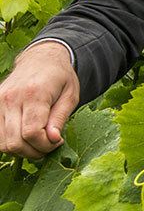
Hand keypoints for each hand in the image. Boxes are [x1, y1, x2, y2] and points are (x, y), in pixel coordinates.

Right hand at [0, 42, 79, 158]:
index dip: (45, 145)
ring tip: (37, 143)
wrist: (41, 58)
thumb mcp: (70, 95)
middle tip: (48, 147)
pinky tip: (25, 138)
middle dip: (34, 151)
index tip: (57, 142)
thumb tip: (53, 140)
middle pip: (14, 141)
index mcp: (34, 93)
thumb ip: (60, 118)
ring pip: (2, 142)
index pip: (31, 132)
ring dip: (21, 150)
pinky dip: (9, 142)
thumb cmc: (60, 77)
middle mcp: (11, 98)